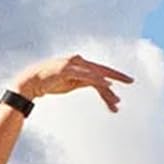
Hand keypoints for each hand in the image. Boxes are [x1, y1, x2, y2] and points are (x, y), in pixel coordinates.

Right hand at [13, 54, 133, 111]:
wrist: (32, 82)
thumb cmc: (51, 82)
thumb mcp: (73, 83)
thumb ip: (86, 81)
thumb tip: (101, 85)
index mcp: (81, 64)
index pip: (101, 69)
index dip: (115, 74)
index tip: (128, 80)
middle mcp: (79, 61)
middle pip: (102, 70)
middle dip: (118, 76)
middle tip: (131, 81)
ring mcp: (74, 64)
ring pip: (96, 76)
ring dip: (107, 90)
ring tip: (116, 102)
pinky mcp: (68, 70)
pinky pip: (87, 76)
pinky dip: (98, 80)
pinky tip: (108, 86)